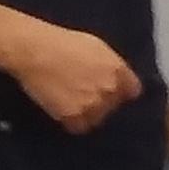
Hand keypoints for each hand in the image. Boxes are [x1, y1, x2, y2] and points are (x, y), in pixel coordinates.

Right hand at [11, 24, 141, 133]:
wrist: (35, 52)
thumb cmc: (62, 42)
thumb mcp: (96, 47)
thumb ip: (111, 65)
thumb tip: (118, 77)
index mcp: (118, 70)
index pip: (132, 91)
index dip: (121, 91)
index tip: (113, 92)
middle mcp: (109, 89)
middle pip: (113, 105)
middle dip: (103, 101)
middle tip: (85, 93)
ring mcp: (92, 104)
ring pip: (97, 118)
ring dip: (89, 113)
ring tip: (73, 102)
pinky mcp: (73, 116)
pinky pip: (79, 127)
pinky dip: (73, 122)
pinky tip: (64, 111)